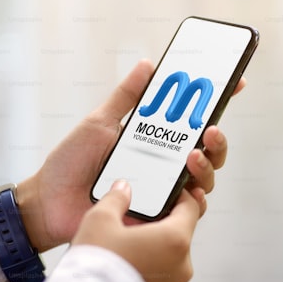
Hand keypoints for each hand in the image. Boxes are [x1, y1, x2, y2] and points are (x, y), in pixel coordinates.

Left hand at [17, 60, 245, 251]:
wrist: (48, 203)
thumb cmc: (71, 163)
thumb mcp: (100, 122)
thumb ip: (127, 96)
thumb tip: (149, 64)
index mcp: (157, 141)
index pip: (194, 122)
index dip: (218, 103)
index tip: (234, 83)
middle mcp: (166, 166)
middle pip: (209, 152)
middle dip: (218, 139)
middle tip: (210, 130)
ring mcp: (165, 192)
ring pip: (206, 180)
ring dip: (207, 166)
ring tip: (193, 157)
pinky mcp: (160, 217)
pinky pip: (190, 212)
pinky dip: (195, 200)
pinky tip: (190, 191)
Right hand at [73, 180, 205, 281]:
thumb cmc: (95, 265)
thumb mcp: (100, 220)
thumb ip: (116, 198)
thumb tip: (123, 187)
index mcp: (175, 239)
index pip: (191, 208)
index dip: (180, 195)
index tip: (168, 190)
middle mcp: (182, 264)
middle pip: (180, 232)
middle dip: (162, 221)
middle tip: (140, 215)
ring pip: (170, 254)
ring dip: (155, 244)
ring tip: (128, 239)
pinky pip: (161, 273)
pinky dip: (149, 264)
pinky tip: (126, 260)